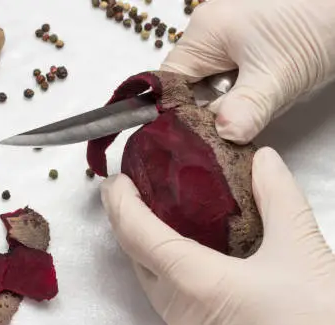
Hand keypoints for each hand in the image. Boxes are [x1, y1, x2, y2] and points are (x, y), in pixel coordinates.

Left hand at [101, 147, 334, 324]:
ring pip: (155, 292)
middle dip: (131, 229)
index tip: (115, 184)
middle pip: (139, 264)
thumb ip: (277, 195)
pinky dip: (173, 288)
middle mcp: (180, 317)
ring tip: (161, 229)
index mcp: (195, 284)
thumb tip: (263, 160)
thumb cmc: (322, 320)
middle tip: (133, 200)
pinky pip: (175, 316)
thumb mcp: (300, 245)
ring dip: (152, 260)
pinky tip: (192, 274)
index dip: (120, 205)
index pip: (138, 236)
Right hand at [161, 0, 334, 143]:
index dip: (176, 112)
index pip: (170, 82)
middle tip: (232, 127)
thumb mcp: (279, 75)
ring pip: (216, 79)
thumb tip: (221, 135)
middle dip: (211, 108)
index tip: (190, 139)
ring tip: (256, 106)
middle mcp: (210, 28)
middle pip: (192, 82)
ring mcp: (232, 29)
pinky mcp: (252, 34)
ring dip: (232, 99)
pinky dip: (247, 86)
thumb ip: (247, 109)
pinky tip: (267, 90)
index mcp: (205, 33)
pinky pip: (235, 69)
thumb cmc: (316, 23)